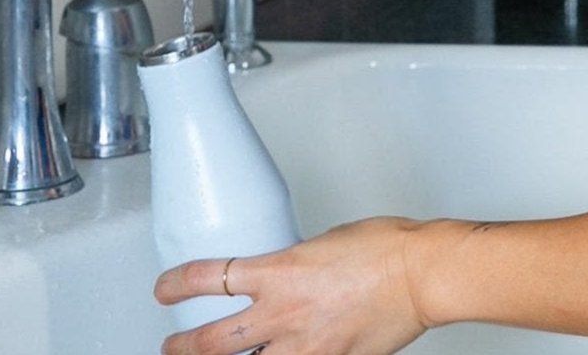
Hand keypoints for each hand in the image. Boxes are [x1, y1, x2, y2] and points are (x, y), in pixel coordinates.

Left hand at [154, 218, 429, 354]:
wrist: (421, 274)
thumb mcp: (326, 243)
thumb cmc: (385, 249)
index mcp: (280, 271)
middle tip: (171, 346)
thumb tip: (287, 277)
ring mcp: (304, 348)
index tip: (166, 289)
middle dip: (181, 347)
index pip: (209, 278)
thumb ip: (297, 265)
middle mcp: (283, 314)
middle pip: (211, 341)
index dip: (177, 286)